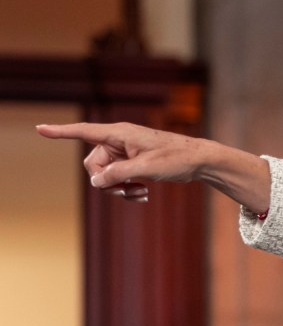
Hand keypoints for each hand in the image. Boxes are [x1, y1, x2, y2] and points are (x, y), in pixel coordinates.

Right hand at [36, 121, 270, 212]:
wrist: (200, 161)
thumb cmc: (176, 159)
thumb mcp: (147, 168)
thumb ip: (119, 173)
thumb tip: (96, 182)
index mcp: (120, 134)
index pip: (84, 131)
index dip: (61, 132)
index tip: (39, 129)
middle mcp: (119, 141)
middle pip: (94, 164)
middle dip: (106, 182)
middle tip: (127, 192)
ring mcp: (126, 152)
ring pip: (106, 175)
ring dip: (118, 188)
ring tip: (139, 195)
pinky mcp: (133, 163)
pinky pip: (119, 179)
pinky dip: (127, 189)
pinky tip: (143, 196)